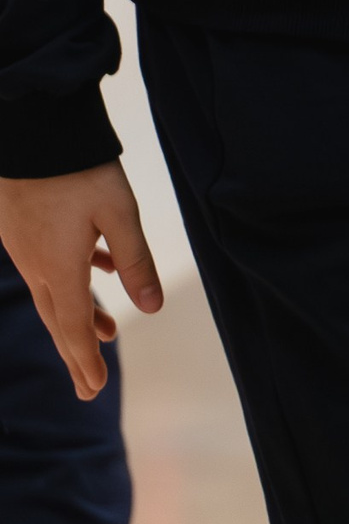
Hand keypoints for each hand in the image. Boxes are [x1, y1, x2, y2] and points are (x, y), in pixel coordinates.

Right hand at [0, 161, 162, 400]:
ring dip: (80, 315)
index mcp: (60, 268)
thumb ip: (136, 260)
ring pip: (55, 292)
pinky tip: (97, 270)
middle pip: (60, 319)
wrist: (28, 132)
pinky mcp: (21, 228)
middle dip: (77, 353)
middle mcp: (37, 265)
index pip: (75, 326)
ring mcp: (25, 247)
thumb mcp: (119, 213)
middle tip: (88, 386)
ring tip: (106, 332)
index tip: (92, 390)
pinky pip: (50, 265)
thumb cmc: (77, 169)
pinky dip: (75, 278)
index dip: (85, 360)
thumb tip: (151, 307)